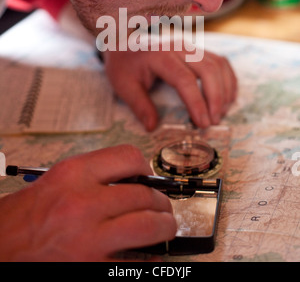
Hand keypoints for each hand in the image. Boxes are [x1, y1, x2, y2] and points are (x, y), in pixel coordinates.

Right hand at [0, 145, 175, 260]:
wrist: (6, 242)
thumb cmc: (31, 211)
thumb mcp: (62, 176)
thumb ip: (98, 173)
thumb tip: (136, 179)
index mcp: (75, 174)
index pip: (129, 158)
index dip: (146, 168)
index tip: (149, 178)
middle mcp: (83, 203)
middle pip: (143, 195)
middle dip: (160, 201)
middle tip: (162, 206)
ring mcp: (90, 238)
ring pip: (148, 227)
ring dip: (164, 226)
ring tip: (165, 226)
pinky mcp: (93, 265)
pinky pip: (134, 260)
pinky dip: (148, 257)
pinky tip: (148, 252)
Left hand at [103, 48, 236, 129]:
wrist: (124, 40)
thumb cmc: (124, 63)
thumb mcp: (123, 85)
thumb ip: (139, 105)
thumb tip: (152, 127)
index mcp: (160, 56)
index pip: (185, 79)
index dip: (197, 102)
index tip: (203, 123)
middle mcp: (179, 47)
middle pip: (209, 69)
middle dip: (216, 98)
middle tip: (214, 122)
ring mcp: (190, 46)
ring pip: (218, 64)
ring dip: (225, 90)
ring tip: (221, 113)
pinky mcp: (197, 50)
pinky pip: (220, 62)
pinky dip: (228, 80)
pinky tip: (226, 98)